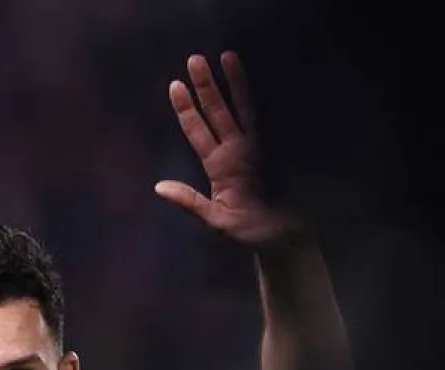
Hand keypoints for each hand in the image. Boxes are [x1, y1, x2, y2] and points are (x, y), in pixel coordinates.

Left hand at [155, 52, 301, 248]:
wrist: (286, 240)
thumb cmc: (249, 232)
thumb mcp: (215, 219)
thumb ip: (190, 202)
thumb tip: (159, 187)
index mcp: (219, 166)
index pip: (198, 131)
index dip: (187, 109)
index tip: (174, 85)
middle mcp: (236, 152)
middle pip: (218, 112)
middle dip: (207, 86)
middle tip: (194, 59)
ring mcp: (259, 149)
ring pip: (244, 109)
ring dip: (236, 83)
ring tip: (227, 55)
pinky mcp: (281, 150)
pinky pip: (272, 120)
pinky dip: (267, 100)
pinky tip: (266, 76)